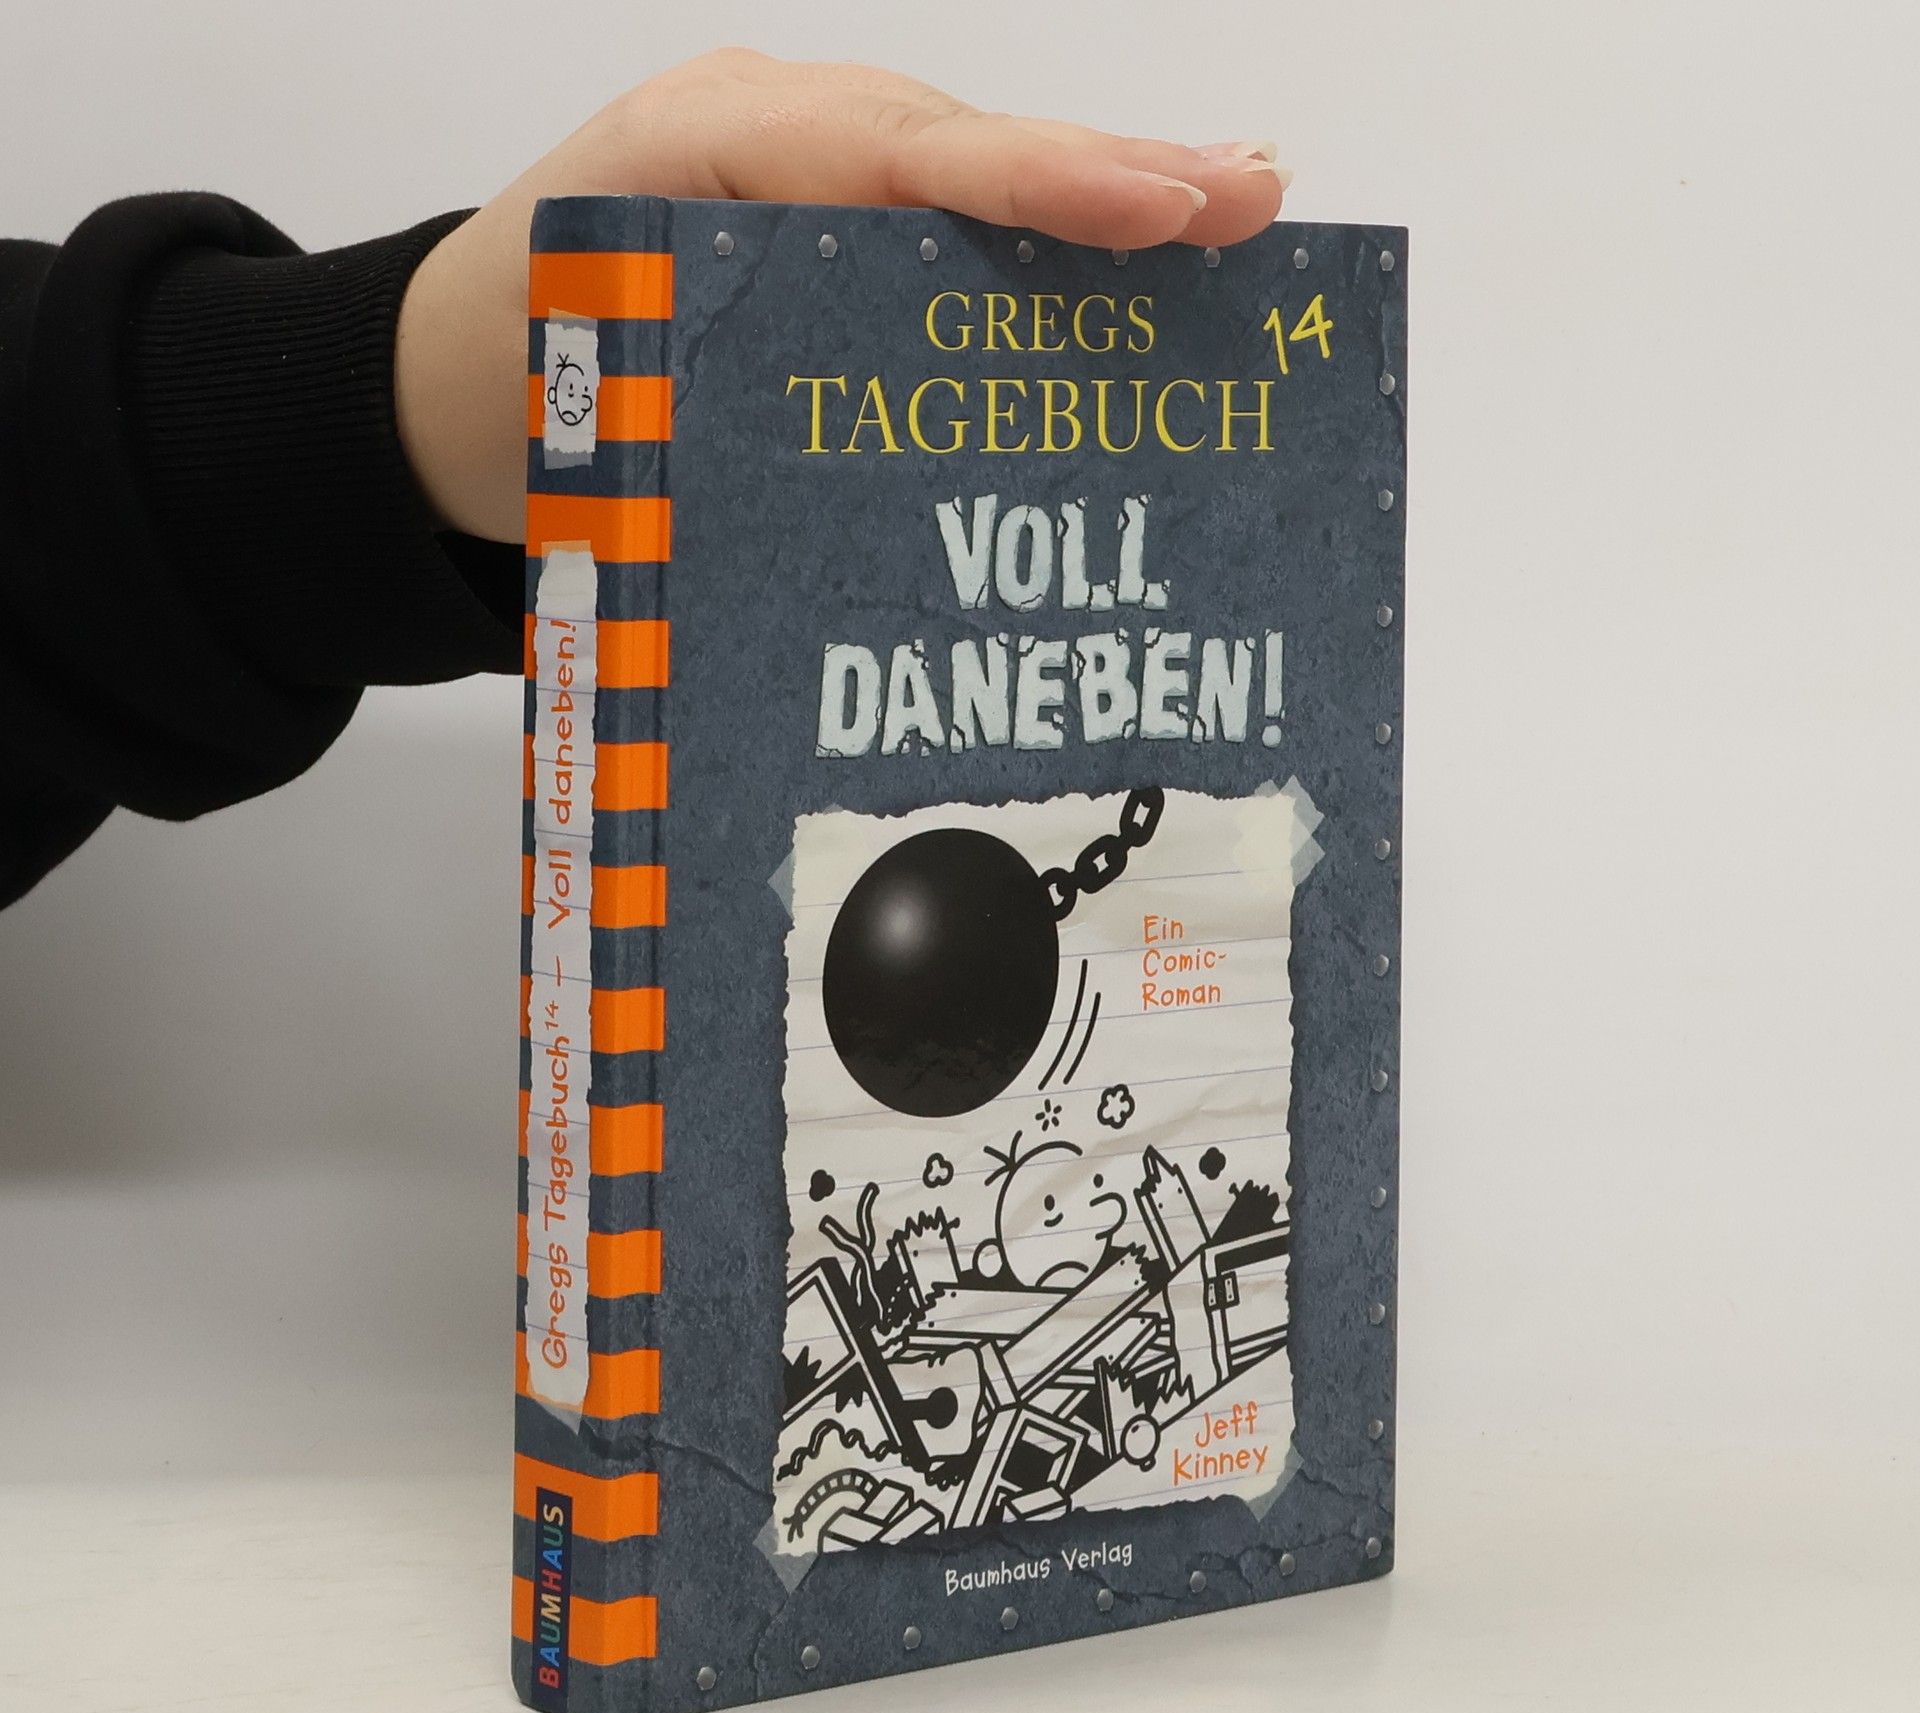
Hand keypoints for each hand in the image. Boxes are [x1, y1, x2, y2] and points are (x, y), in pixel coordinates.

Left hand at [395, 50, 1288, 543]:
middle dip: (1114, 173)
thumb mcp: (597, 397)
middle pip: (971, 150)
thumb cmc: (517, 382)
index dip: (1039, 184)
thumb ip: (720, 405)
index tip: (1161, 208)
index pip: (902, 156)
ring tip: (1235, 217)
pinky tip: (1144, 266)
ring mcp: (814, 191)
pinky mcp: (831, 247)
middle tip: (1253, 198)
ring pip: (977, 188)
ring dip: (1108, 205)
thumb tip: (897, 497)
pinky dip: (1051, 250)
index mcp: (717, 151)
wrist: (444, 386)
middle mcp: (785, 150)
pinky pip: (950, 236)